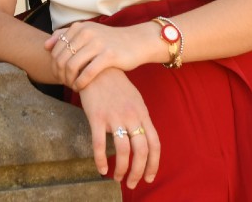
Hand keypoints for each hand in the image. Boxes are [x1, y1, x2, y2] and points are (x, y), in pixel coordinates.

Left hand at [44, 21, 154, 89]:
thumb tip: (46, 46)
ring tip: (72, 86)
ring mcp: (97, 43)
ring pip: (72, 66)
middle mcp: (86, 33)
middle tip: (64, 83)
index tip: (59, 75)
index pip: (56, 49)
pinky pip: (87, 73)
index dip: (54, 65)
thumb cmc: (109, 41)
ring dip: (69, 80)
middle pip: (62, 58)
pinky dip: (80, 83)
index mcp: (79, 27)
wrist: (136, 42)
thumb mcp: (88, 34)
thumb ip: (66, 36)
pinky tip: (80, 88)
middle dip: (60, 74)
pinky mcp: (108, 55)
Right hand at [77, 68, 160, 188]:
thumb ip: (140, 119)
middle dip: (138, 172)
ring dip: (121, 169)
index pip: (154, 144)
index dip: (154, 164)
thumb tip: (144, 139)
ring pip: (123, 151)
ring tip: (117, 178)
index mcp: (142, 113)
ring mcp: (114, 117)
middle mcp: (132, 117)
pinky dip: (101, 160)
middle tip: (131, 183)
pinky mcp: (97, 117)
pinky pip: (99, 144)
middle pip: (141, 151)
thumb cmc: (115, 85)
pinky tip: (101, 169)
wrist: (96, 67)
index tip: (149, 178)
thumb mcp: (134, 99)